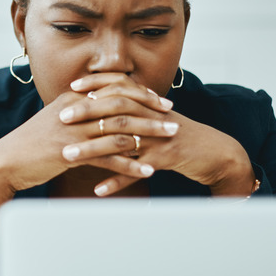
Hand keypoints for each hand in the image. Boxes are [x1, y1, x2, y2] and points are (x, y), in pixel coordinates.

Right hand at [0, 83, 168, 192]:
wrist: (6, 162)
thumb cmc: (31, 143)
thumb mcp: (54, 120)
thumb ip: (77, 113)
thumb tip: (99, 110)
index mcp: (73, 99)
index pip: (113, 88)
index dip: (139, 93)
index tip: (159, 100)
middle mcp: (75, 111)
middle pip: (122, 105)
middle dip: (151, 111)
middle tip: (172, 118)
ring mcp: (74, 132)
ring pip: (120, 130)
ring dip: (149, 135)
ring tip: (169, 140)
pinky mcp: (71, 154)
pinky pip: (108, 159)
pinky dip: (131, 165)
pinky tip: (147, 171)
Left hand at [60, 73, 254, 196]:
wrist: (214, 152)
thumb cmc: (178, 134)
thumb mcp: (156, 116)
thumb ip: (133, 108)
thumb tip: (101, 101)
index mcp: (148, 104)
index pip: (119, 86)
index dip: (96, 85)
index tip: (72, 88)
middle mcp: (152, 116)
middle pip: (116, 109)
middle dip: (87, 113)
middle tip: (62, 118)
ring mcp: (159, 138)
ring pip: (122, 141)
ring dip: (93, 149)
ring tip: (69, 156)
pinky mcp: (166, 160)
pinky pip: (137, 171)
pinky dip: (118, 181)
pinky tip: (99, 189)